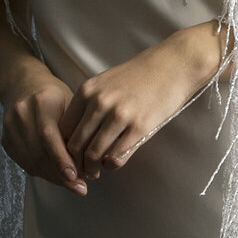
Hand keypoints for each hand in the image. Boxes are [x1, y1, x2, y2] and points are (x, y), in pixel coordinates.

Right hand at [1, 68, 88, 193]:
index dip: (62, 160)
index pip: (49, 136)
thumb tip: (91, 164)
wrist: (24, 84)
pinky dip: (42, 172)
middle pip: (39, 152)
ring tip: (71, 184)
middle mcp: (21, 113)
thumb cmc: (54, 95)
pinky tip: (56, 176)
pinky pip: (24, 162)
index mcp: (41, 100)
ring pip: (30, 161)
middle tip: (80, 187)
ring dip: (52, 177)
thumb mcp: (71, 103)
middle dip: (60, 174)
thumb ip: (77, 130)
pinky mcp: (5, 138)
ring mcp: (9, 126)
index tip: (78, 178)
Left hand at [59, 24, 226, 179]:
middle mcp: (99, 103)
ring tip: (96, 171)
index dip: (64, 148)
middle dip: (76, 163)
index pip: (65, 128)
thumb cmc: (140, 75)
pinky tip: (113, 163)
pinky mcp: (139, 127)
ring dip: (93, 168)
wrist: (173, 65)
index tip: (70, 157)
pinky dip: (111, 165)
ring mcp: (119, 115)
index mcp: (87, 91)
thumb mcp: (106, 82)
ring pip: (94, 153)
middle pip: (76, 144)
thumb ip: (89, 103)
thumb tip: (76, 133)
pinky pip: (117, 156)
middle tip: (81, 171)